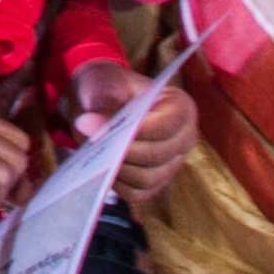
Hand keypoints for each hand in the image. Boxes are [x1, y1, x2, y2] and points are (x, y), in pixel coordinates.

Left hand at [71, 60, 198, 201]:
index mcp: (179, 106)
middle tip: (90, 141)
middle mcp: (183, 138)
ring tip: (92, 154)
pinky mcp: (154, 183)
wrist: (99, 102)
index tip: (106, 130)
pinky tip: (99, 169)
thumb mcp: (102, 80)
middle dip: (123, 151)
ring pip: (147, 178)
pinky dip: (117, 184)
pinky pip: (137, 193)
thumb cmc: (107, 87)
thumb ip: (100, 96)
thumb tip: (90, 123)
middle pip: (158, 155)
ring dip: (117, 169)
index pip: (168, 124)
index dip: (140, 130)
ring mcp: (171, 164)